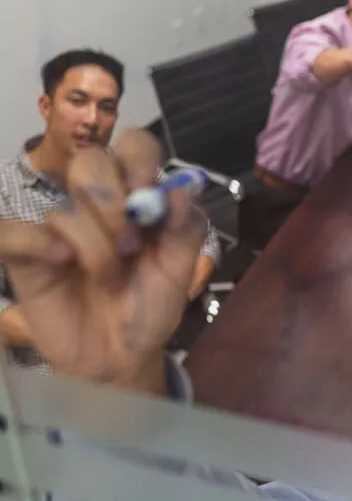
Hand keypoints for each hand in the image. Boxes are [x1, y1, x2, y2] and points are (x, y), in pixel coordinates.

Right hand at [0, 129, 204, 389]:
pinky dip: (38, 243)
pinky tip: (62, 263)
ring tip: (111, 277)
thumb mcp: (180, 270)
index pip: (134, 145)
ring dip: (94, 244)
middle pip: (90, 160)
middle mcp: (97, 203)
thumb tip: (181, 191)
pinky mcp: (26, 255)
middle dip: (113, 200)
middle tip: (132, 243)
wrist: (122, 355)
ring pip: (64, 207)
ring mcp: (59, 227)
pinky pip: (12, 231)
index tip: (148, 194)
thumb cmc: (151, 305)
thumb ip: (185, 230)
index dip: (140, 160)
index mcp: (138, 196)